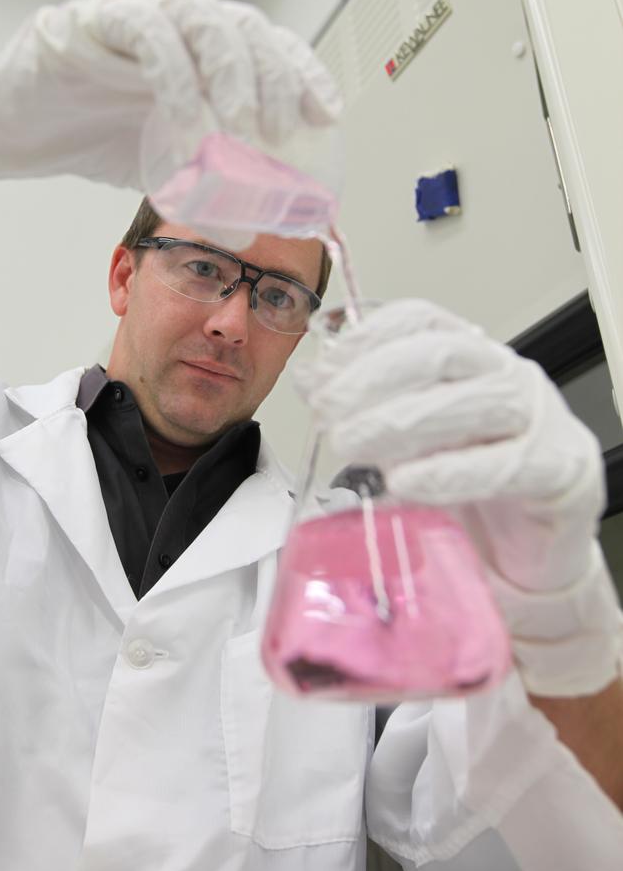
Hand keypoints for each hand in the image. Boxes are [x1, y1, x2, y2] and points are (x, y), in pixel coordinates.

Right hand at [0, 0, 340, 193]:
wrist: (5, 132)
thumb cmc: (84, 136)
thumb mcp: (164, 156)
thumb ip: (205, 169)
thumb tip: (251, 223)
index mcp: (197, 48)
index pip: (263, 44)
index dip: (299, 70)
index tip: (325, 111)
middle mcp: (171, 21)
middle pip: (242, 26)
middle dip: (272, 76)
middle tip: (280, 131)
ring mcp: (132, 15)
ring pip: (201, 20)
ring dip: (230, 75)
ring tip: (239, 129)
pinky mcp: (89, 23)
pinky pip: (145, 32)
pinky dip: (174, 77)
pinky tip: (184, 119)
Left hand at [296, 299, 622, 694]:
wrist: (529, 550)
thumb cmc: (469, 480)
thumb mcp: (410, 438)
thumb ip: (364, 406)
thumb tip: (309, 379)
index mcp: (471, 356)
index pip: (420, 321)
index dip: (366, 338)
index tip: (324, 370)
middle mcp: (507, 376)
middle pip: (439, 354)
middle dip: (372, 379)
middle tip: (327, 412)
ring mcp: (539, 419)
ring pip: (471, 402)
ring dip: (399, 421)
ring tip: (351, 445)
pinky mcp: (560, 471)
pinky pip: (504, 465)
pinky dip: (447, 472)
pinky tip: (405, 482)